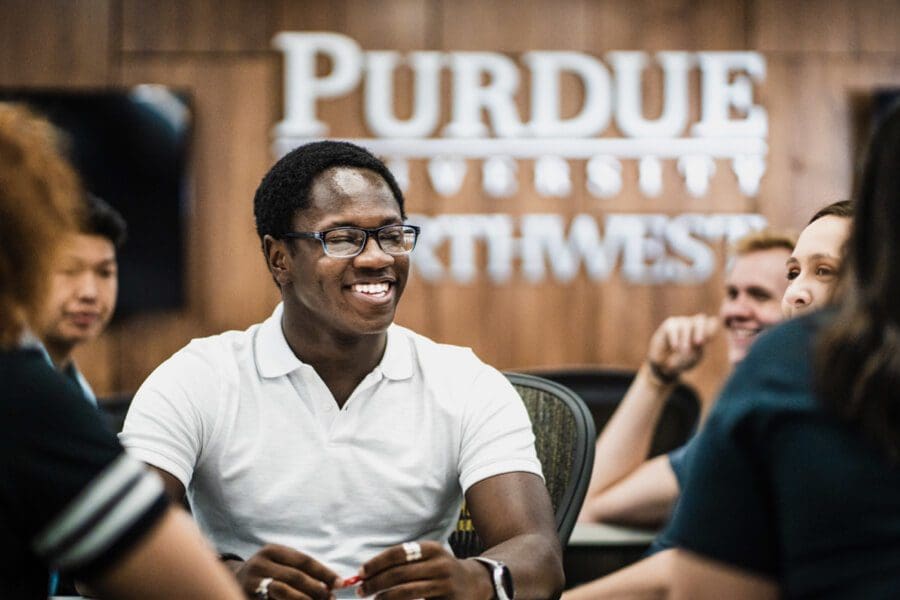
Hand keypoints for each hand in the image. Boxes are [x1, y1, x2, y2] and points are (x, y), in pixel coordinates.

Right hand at [234, 544, 339, 599]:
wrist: (231, 582)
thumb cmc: (267, 573)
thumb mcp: (280, 564)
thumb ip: (302, 571)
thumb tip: (333, 584)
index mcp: (272, 550)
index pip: (304, 560)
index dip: (324, 572)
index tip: (340, 583)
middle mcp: (260, 564)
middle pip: (295, 577)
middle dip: (317, 588)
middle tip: (331, 598)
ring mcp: (252, 582)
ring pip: (284, 592)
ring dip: (305, 599)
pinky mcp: (248, 596)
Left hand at [358, 541, 492, 598]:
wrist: (474, 584)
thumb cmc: (441, 570)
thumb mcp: (429, 557)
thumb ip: (404, 561)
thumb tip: (368, 572)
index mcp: (432, 549)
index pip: (398, 553)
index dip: (376, 563)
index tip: (361, 572)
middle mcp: (439, 565)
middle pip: (399, 573)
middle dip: (375, 582)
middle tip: (361, 590)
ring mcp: (444, 585)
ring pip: (406, 592)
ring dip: (384, 597)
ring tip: (373, 599)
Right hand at [646, 314, 718, 379]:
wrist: (665, 364)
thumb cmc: (683, 360)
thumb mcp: (694, 355)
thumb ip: (698, 346)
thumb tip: (697, 338)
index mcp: (704, 331)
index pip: (712, 323)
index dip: (713, 327)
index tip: (708, 340)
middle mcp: (693, 324)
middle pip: (700, 319)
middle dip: (700, 330)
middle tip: (698, 343)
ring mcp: (681, 323)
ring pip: (686, 325)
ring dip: (686, 338)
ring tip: (684, 350)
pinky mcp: (669, 324)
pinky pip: (673, 329)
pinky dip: (675, 338)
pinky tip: (675, 347)